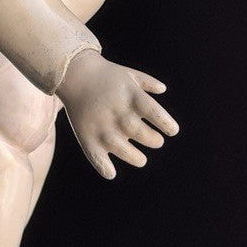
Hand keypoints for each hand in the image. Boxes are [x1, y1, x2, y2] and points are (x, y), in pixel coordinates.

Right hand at [57, 50, 178, 179]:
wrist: (74, 73)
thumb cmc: (106, 75)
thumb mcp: (129, 73)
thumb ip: (147, 82)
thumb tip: (163, 89)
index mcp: (131, 95)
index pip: (154, 112)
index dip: (166, 123)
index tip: (173, 131)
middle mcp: (117, 111)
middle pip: (140, 132)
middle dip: (153, 140)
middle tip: (156, 141)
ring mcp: (101, 125)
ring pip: (121, 148)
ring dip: (135, 157)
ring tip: (141, 159)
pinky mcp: (86, 136)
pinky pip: (95, 156)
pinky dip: (103, 167)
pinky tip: (111, 173)